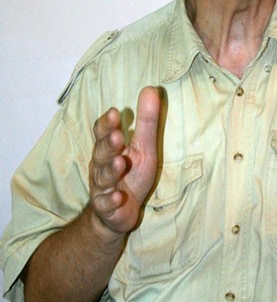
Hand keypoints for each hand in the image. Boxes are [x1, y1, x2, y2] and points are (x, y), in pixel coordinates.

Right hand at [89, 86, 159, 235]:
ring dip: (110, 170)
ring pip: (102, 178)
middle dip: (108, 144)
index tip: (114, 112)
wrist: (118, 212)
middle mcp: (101, 166)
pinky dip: (111, 200)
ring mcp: (102, 188)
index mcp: (108, 148)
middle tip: (117, 136)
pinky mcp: (107, 208)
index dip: (106, 124)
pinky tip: (119, 196)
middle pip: (100, 153)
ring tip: (120, 162)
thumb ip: (146, 121)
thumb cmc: (130, 174)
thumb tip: (152, 88)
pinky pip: (106, 204)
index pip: (102, 133)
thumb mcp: (143, 147)